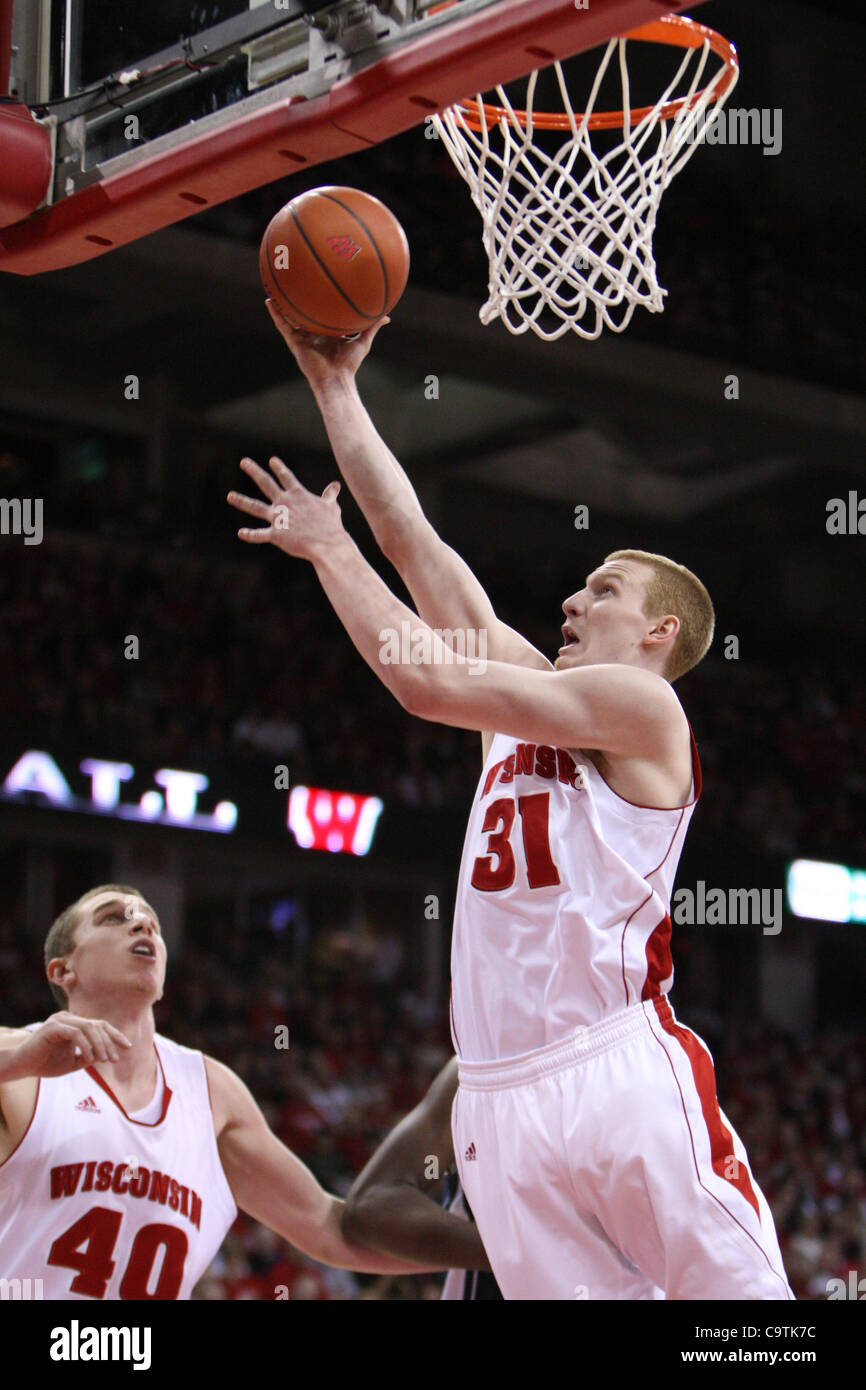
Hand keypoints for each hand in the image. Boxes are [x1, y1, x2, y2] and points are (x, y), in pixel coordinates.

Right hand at [4, 1013, 131, 1079]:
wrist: (22, 1067)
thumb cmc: (45, 1064)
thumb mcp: (72, 1062)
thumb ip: (88, 1057)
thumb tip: (106, 1056)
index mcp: (74, 1023)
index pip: (99, 1025)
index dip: (115, 1035)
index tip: (128, 1047)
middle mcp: (68, 1018)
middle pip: (97, 1026)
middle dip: (109, 1043)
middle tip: (114, 1060)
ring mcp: (60, 1020)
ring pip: (89, 1027)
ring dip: (100, 1045)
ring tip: (103, 1060)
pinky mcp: (53, 1026)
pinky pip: (76, 1033)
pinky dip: (86, 1045)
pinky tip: (89, 1058)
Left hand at [228, 456, 345, 560]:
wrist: (327, 544)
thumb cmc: (331, 526)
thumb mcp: (331, 507)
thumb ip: (330, 495)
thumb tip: (335, 485)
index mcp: (298, 495)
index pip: (286, 477)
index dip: (279, 468)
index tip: (271, 460)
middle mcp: (285, 503)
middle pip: (266, 483)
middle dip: (254, 471)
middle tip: (243, 462)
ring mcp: (278, 518)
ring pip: (255, 507)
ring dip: (242, 501)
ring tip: (230, 496)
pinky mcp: (275, 534)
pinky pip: (260, 534)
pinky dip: (250, 534)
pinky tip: (241, 533)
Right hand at [266, 298, 389, 388]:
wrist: (336, 379)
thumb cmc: (349, 364)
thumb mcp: (362, 341)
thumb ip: (372, 327)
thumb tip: (386, 317)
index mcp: (326, 333)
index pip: (321, 315)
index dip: (319, 303)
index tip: (317, 286)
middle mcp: (312, 334)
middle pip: (303, 314)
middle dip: (298, 300)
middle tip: (294, 281)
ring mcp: (302, 338)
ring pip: (289, 318)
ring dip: (282, 304)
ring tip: (274, 287)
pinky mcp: (294, 343)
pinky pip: (283, 325)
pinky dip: (276, 313)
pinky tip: (269, 300)